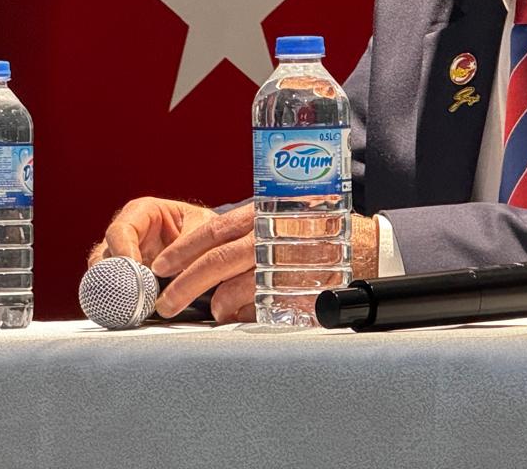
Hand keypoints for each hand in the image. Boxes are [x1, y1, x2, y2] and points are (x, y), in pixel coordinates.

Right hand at [87, 197, 253, 321]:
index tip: (135, 268)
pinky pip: (114, 294)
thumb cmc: (203, 225)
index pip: (120, 230)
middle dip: (113, 277)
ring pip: (102, 279)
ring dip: (116, 293)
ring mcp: (121, 259)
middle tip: (131, 293)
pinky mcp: (125, 281)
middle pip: (102, 257)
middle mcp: (124, 235)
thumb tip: (175, 268)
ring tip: (134, 306)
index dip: (123, 250)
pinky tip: (135, 312)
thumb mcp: (202, 224)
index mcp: (140, 213)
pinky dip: (122, 303)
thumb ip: (190, 241)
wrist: (209, 241)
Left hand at [151, 211, 379, 322]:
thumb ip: (246, 234)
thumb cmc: (318, 229)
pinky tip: (236, 312)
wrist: (366, 244)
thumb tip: (204, 260)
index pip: (213, 230)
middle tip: (166, 301)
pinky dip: (244, 309)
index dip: (182, 250)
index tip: (160, 266)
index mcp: (264, 213)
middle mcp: (272, 233)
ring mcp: (286, 260)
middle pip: (218, 259)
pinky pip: (260, 302)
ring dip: (214, 301)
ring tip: (207, 310)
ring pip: (237, 283)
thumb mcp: (280, 218)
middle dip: (185, 283)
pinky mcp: (298, 284)